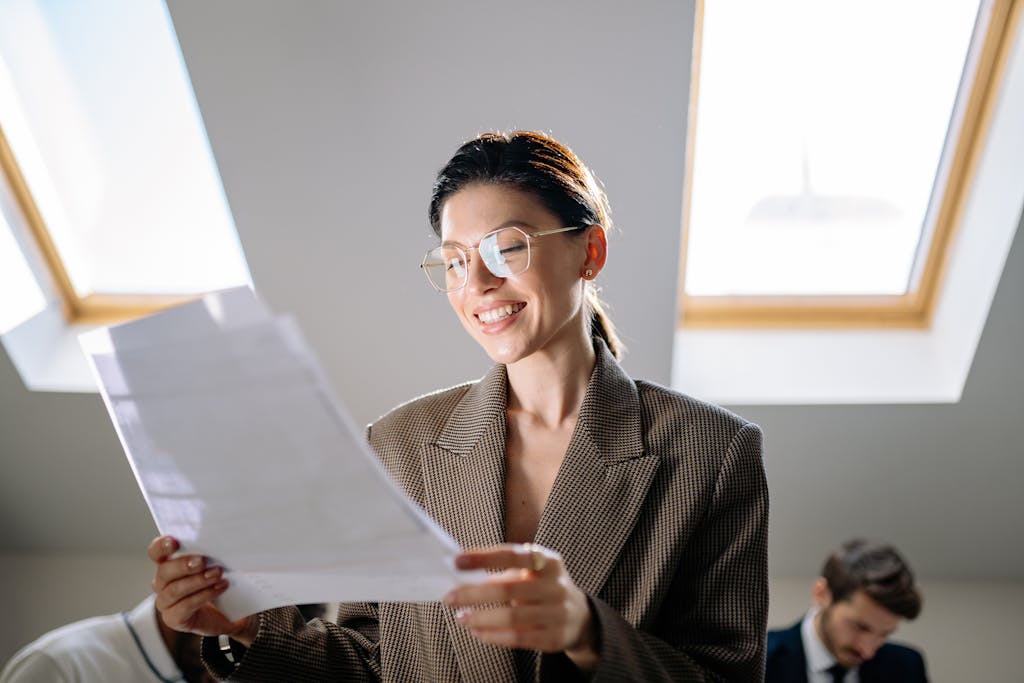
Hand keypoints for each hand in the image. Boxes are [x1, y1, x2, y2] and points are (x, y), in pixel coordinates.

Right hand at [148, 536, 258, 646]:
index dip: (162, 546)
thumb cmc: (219, 580)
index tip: (174, 542)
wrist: (229, 613)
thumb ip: (212, 553)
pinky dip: (204, 595)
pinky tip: (220, 588)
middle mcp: (162, 582)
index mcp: (168, 563)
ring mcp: (166, 602)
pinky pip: (184, 606)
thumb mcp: (216, 563)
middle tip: (203, 561)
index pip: (156, 552)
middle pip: (163, 571)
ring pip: (174, 590)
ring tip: (218, 574)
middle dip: (183, 565)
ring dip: (198, 581)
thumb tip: (223, 540)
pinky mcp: (173, 618)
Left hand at [443, 544, 598, 669]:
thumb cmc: (543, 587)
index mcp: (548, 561)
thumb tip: (463, 574)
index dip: (483, 557)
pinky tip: (478, 632)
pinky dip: (493, 636)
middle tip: (449, 596)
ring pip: (511, 616)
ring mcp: (557, 613)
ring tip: (461, 617)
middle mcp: (556, 585)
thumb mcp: (533, 571)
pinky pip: (518, 637)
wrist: (578, 616)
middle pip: (507, 588)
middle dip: (473, 593)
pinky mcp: (554, 637)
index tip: (456, 560)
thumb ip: (504, 570)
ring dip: (480, 617)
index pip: (512, 555)